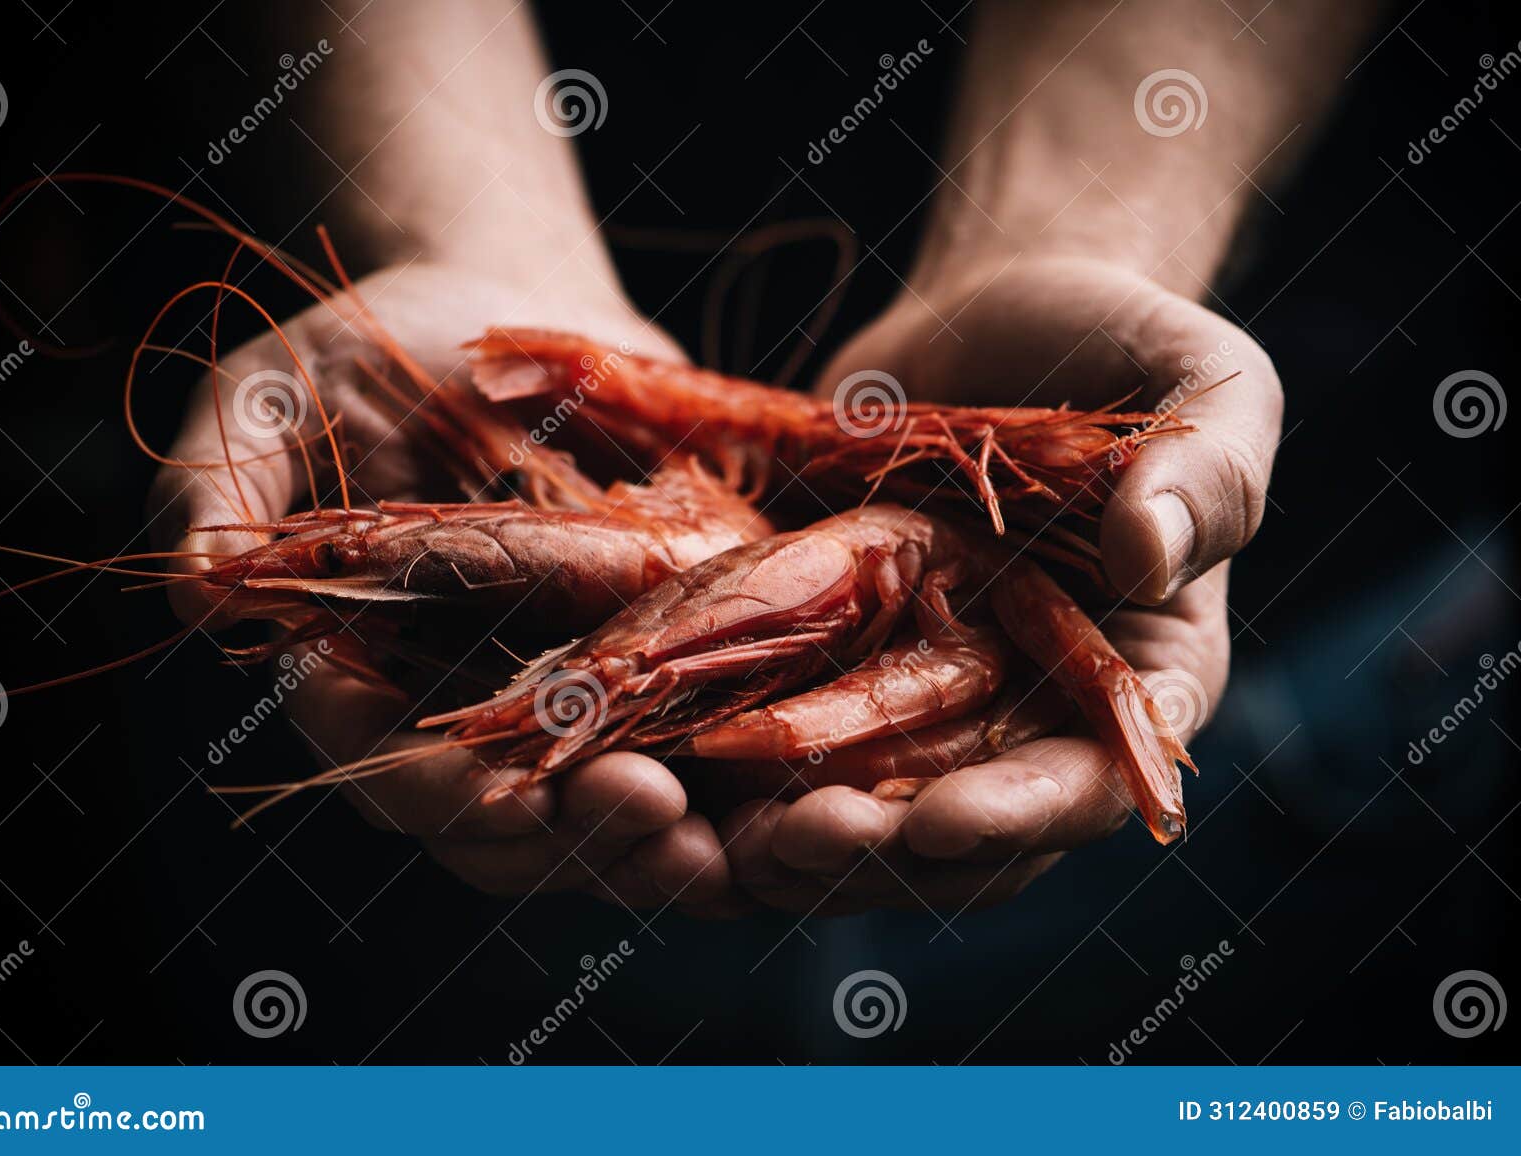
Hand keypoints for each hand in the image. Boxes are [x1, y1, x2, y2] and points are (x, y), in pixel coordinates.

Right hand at [148, 260, 735, 911]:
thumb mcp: (266, 402)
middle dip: (580, 843)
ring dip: (670, 839)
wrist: (501, 312)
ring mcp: (570, 692)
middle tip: (655, 834)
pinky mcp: (660, 657)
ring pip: (613, 803)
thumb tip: (195, 591)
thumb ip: (217, 489)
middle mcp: (470, 710)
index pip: (389, 769)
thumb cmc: (359, 356)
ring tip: (729, 847)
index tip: (506, 803)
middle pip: (516, 822)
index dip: (441, 798)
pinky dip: (743, 773)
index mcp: (366, 678)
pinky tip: (798, 787)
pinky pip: (704, 736)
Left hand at [721, 254, 1279, 913]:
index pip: (1090, 784)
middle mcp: (1028, 716)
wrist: (989, 322)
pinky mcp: (836, 666)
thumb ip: (1208, 468)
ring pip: (862, 814)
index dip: (1017, 818)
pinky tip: (666, 775)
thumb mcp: (1202, 383)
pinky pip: (786, 744)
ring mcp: (925, 699)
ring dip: (793, 841)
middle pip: (962, 837)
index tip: (934, 822)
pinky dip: (732, 773)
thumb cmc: (1118, 344)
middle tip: (795, 841)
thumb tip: (1152, 554)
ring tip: (722, 835)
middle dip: (879, 853)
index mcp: (1134, 682)